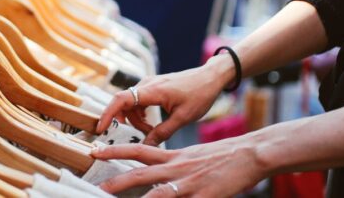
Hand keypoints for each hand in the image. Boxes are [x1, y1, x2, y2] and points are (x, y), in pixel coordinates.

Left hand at [91, 135, 265, 197]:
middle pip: (141, 173)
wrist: (248, 153)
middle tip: (97, 186)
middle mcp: (177, 167)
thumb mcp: (190, 156)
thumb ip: (171, 164)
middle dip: (117, 181)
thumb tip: (155, 174)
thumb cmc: (220, 156)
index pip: (137, 150)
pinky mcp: (204, 196)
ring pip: (158, 194)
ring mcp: (190, 183)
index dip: (115, 150)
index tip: (95, 151)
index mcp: (172, 155)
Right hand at [96, 56, 235, 144]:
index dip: (108, 113)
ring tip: (152, 130)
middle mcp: (147, 84)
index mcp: (153, 90)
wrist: (210, 77)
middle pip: (124, 104)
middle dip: (126, 121)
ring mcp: (149, 84)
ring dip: (135, 119)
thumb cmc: (200, 94)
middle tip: (141, 134)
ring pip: (131, 103)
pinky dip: (140, 113)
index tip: (101, 128)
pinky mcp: (152, 86)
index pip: (121, 99)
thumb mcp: (183, 118)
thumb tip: (146, 146)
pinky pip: (138, 100)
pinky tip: (153, 123)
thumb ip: (163, 132)